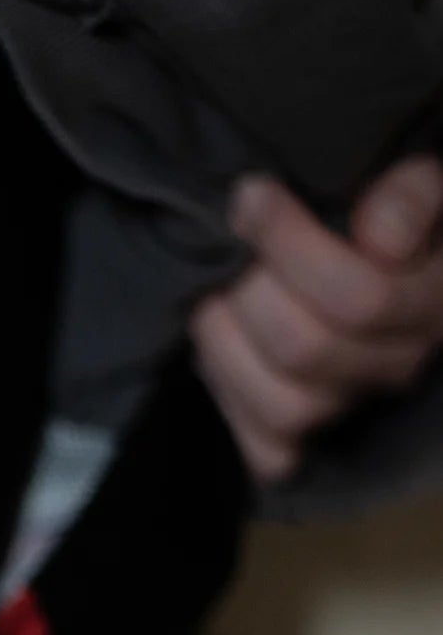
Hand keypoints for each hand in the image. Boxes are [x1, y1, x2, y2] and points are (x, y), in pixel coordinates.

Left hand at [188, 154, 442, 484]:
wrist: (358, 253)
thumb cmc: (382, 210)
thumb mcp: (413, 180)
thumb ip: (410, 195)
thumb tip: (380, 233)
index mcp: (431, 301)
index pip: (361, 297)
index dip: (291, 245)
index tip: (250, 196)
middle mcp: (398, 362)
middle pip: (309, 350)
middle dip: (252, 292)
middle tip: (229, 249)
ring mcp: (353, 403)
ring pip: (286, 408)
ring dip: (228, 349)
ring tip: (213, 298)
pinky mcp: (308, 437)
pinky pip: (270, 454)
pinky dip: (235, 408)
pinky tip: (221, 354)